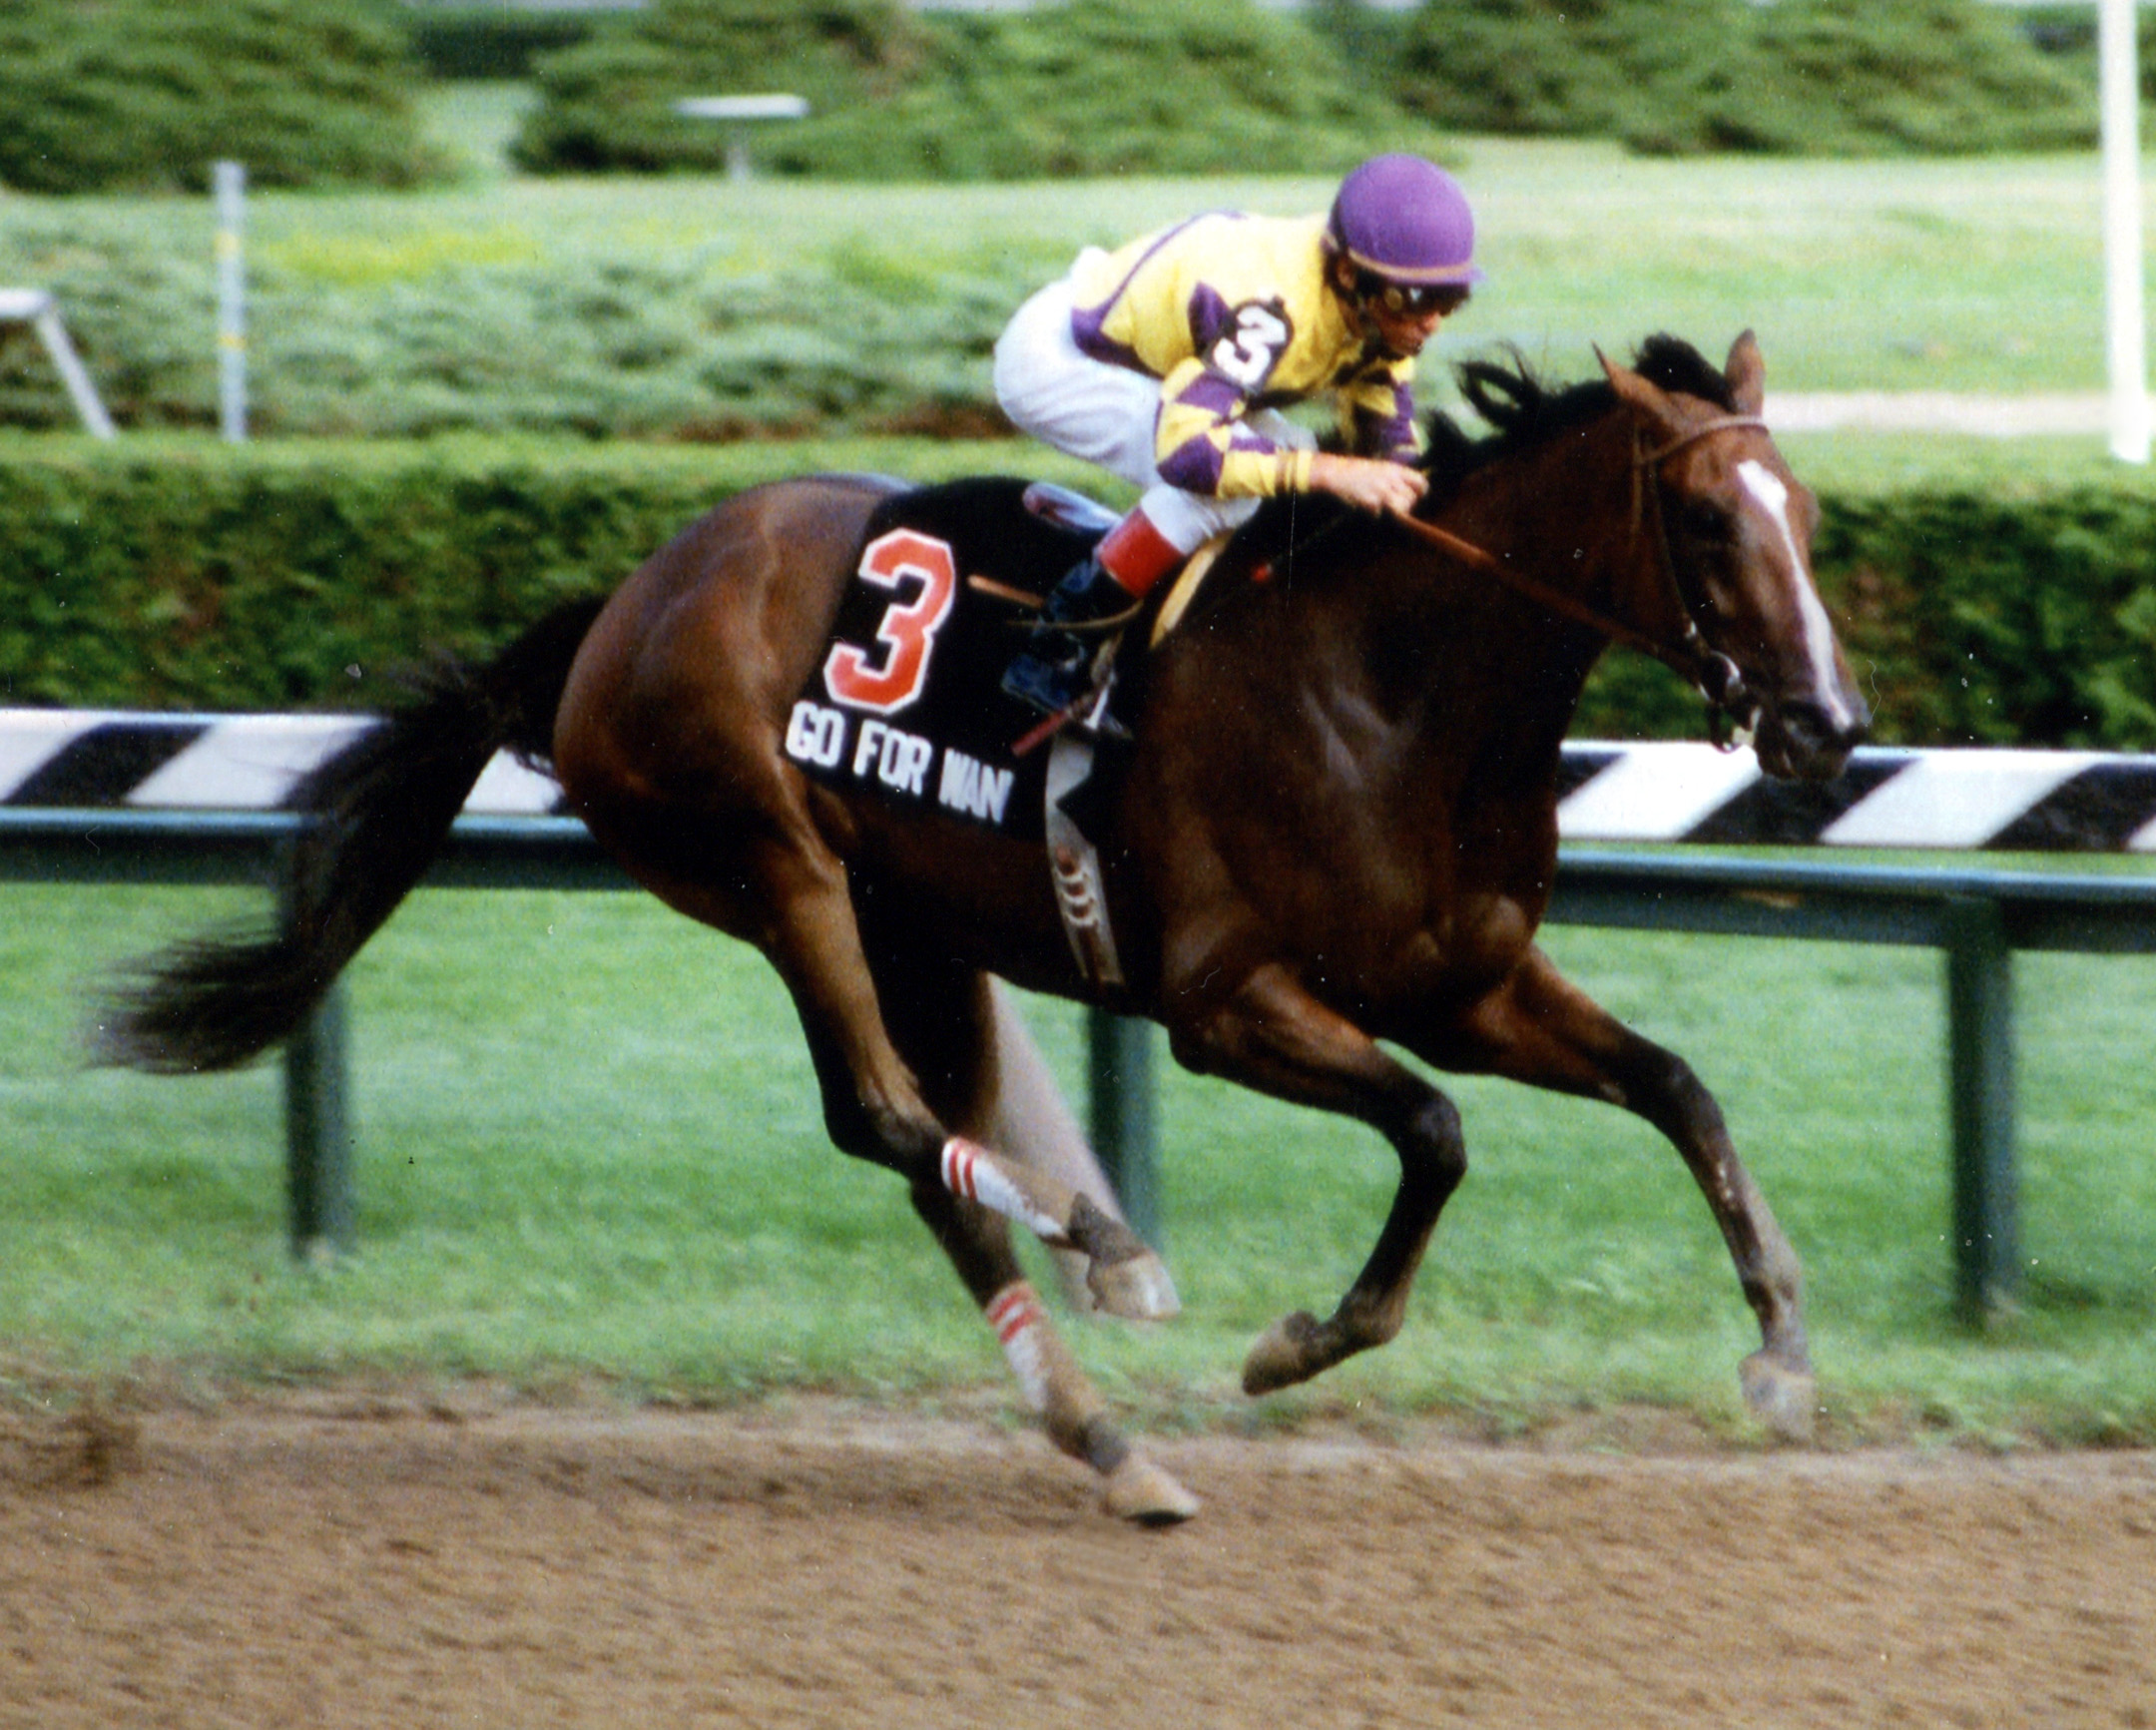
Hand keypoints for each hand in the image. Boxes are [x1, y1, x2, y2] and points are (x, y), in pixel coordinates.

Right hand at [1308, 453, 1427, 517]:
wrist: (1336, 472)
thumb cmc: (1357, 471)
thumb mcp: (1380, 468)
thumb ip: (1395, 477)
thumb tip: (1410, 490)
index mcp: (1394, 469)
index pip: (1419, 482)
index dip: (1420, 492)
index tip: (1417, 496)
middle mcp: (1390, 479)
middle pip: (1411, 498)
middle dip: (1406, 504)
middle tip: (1394, 505)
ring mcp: (1381, 490)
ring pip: (1402, 506)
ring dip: (1395, 511)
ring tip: (1384, 508)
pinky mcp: (1371, 501)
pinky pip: (1381, 512)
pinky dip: (1375, 513)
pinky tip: (1368, 507)